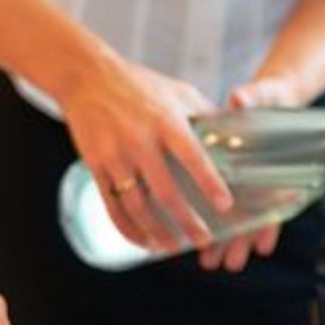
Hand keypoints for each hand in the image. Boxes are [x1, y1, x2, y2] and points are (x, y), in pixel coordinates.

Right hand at [59, 52, 229, 254]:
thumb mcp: (179, 91)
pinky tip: (143, 241)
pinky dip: (128, 229)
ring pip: (137, 206)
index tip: (225, 205)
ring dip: (157, 231)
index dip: (209, 183)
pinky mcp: (96, 166)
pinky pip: (112, 206)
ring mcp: (115, 156)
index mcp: (166, 121)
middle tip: (205, 241)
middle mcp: (140, 141)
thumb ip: (206, 114)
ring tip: (174, 247)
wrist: (87, 77)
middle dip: (187, 221)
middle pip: (166, 191)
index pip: (193, 157)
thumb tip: (237, 136)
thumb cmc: (141, 83)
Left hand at [193, 75, 302, 272]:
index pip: (274, 198)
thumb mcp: (264, 96)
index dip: (269, 223)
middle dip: (241, 241)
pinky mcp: (229, 180)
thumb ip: (253, 98)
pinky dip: (213, 224)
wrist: (266, 101)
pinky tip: (200, 243)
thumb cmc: (268, 100)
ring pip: (236, 217)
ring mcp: (245, 182)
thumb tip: (239, 98)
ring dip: (224, 241)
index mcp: (273, 162)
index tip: (263, 245)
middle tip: (230, 263)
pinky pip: (220, 206)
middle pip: (253, 216)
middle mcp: (260, 178)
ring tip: (209, 261)